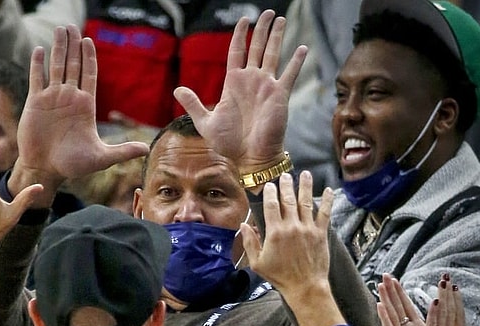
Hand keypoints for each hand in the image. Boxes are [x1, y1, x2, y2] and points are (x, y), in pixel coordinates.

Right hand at [10, 25, 149, 205]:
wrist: (46, 170)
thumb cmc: (73, 165)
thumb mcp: (101, 157)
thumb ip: (123, 151)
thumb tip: (146, 149)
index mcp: (85, 105)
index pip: (89, 74)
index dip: (88, 57)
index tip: (88, 40)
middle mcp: (69, 97)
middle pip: (72, 65)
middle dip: (72, 45)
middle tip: (71, 27)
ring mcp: (51, 98)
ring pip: (55, 67)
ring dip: (57, 48)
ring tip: (59, 30)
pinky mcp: (35, 103)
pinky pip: (36, 78)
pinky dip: (37, 64)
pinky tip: (40, 49)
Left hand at [174, 11, 306, 169]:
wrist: (248, 158)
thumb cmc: (228, 144)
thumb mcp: (205, 122)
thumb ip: (194, 104)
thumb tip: (177, 89)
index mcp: (233, 83)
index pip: (237, 52)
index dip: (240, 35)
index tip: (243, 20)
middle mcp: (251, 81)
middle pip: (257, 47)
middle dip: (262, 29)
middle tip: (268, 12)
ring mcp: (266, 87)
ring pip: (273, 54)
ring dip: (277, 36)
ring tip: (281, 19)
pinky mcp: (279, 96)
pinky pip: (289, 75)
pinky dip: (295, 62)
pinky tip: (302, 48)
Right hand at [240, 171, 340, 325]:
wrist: (305, 287)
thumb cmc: (280, 277)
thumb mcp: (257, 263)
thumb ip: (250, 242)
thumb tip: (244, 225)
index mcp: (275, 232)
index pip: (271, 206)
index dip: (270, 193)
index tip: (269, 185)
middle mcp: (292, 227)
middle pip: (288, 200)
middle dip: (286, 185)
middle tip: (284, 175)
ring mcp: (307, 229)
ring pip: (306, 202)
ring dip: (305, 186)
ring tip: (305, 174)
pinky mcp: (321, 234)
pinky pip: (324, 214)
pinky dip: (327, 201)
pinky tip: (328, 190)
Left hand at [416, 275, 479, 325]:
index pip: (459, 316)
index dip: (457, 301)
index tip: (455, 288)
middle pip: (452, 311)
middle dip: (449, 294)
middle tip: (447, 278)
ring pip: (442, 314)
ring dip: (442, 297)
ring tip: (441, 283)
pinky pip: (432, 324)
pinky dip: (433, 312)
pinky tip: (434, 300)